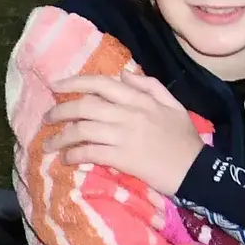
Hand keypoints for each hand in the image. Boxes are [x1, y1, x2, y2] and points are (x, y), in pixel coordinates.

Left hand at [40, 71, 204, 195]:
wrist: (197, 171)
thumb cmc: (185, 139)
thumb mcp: (173, 105)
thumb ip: (149, 86)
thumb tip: (123, 74)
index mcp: (140, 99)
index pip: (101, 83)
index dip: (75, 82)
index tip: (55, 86)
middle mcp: (129, 114)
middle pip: (85, 106)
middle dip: (60, 110)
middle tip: (46, 117)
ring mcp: (125, 136)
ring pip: (82, 130)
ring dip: (60, 136)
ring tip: (49, 143)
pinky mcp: (123, 159)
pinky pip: (90, 153)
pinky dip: (74, 155)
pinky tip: (66, 158)